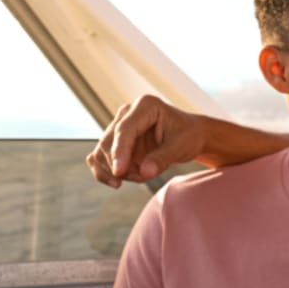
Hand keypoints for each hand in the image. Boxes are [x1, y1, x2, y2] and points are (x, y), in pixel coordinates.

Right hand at [87, 95, 205, 187]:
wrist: (190, 136)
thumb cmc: (188, 136)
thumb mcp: (181, 146)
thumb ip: (162, 158)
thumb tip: (144, 172)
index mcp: (145, 105)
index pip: (124, 130)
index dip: (119, 152)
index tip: (119, 173)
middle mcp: (127, 113)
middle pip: (108, 142)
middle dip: (121, 166)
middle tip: (143, 177)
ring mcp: (118, 126)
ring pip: (101, 153)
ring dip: (116, 172)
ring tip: (141, 177)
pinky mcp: (114, 141)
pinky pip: (99, 159)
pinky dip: (105, 173)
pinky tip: (120, 182)